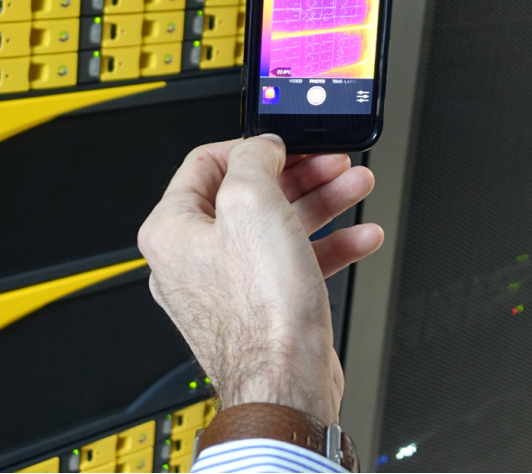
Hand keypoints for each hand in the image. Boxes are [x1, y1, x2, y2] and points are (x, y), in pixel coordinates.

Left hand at [138, 136, 381, 426]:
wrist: (288, 386)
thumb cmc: (260, 312)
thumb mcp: (252, 204)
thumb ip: (252, 158)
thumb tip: (260, 146)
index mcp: (173, 229)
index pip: (206, 163)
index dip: (250, 147)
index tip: (284, 144)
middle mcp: (194, 257)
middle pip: (250, 193)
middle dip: (299, 174)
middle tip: (330, 162)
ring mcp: (229, 283)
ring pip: (277, 224)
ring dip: (321, 202)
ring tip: (355, 186)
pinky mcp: (262, 304)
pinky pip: (294, 260)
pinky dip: (327, 243)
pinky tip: (359, 235)